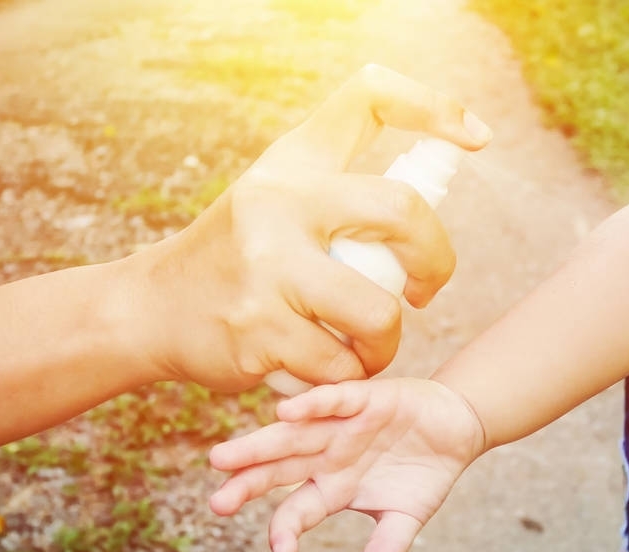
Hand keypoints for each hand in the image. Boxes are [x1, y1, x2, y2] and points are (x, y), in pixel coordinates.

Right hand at [130, 65, 491, 391]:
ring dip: (386, 344)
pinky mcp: (257, 330)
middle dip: (436, 262)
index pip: (369, 99)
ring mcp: (266, 266)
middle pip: (403, 211)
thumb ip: (339, 193)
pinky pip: (339, 365)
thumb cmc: (236, 256)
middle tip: (423, 291)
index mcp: (292, 164)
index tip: (477, 137)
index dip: (434, 107)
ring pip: (378, 313)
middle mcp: (279, 200)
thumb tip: (427, 202)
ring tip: (365, 348)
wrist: (151, 310)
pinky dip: (344, 375)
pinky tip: (322, 367)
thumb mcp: (275, 198)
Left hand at [208, 378, 485, 551]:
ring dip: (260, 446)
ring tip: (224, 459)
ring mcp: (341, 427)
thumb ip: (391, 541)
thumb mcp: (409, 514)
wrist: (456, 424)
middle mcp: (327, 456)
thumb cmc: (425, 470)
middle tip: (216, 504)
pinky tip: (285, 412)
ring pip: (293, 436)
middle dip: (247, 485)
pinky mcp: (364, 399)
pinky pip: (332, 401)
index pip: (298, 510)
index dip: (286, 529)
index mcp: (332, 487)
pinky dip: (311, 405)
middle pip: (279, 471)